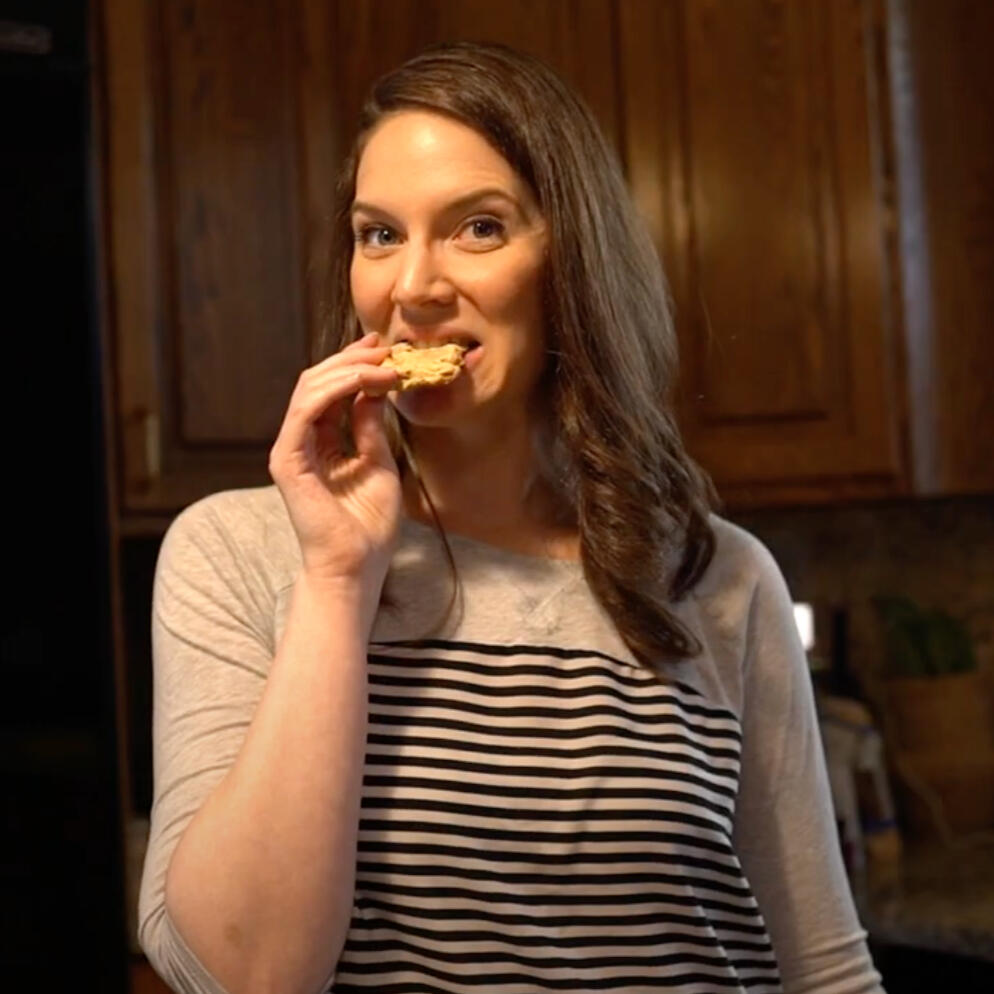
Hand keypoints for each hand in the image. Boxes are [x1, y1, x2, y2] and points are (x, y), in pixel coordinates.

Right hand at [268, 332, 401, 586]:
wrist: (356, 565)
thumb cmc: (369, 526)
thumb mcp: (379, 464)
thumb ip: (371, 427)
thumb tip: (375, 389)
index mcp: (321, 444)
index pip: (331, 392)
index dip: (356, 365)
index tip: (385, 349)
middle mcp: (301, 441)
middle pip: (318, 383)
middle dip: (352, 360)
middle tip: (386, 348)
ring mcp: (291, 450)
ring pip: (311, 389)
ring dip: (350, 370)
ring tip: (385, 364)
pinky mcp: (288, 460)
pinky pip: (307, 411)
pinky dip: (337, 389)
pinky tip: (366, 380)